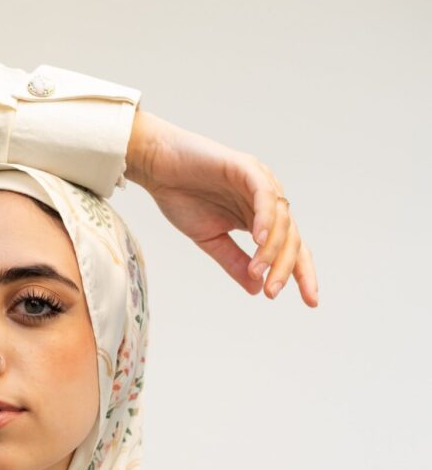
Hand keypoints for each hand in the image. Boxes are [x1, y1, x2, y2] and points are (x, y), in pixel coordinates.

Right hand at [125, 109, 317, 306]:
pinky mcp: (246, 168)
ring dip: (272, 249)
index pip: (289, 248)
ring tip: (258, 271)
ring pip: (281, 220)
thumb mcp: (210, 239)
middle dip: (286, 268)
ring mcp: (259, 182)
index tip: (311, 302)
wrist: (158, 167)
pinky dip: (265, 218)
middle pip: (291, 238)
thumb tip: (257, 288)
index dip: (302, 273)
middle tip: (272, 292)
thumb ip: (234, 262)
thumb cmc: (182, 197)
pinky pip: (264, 196)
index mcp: (259, 217)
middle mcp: (266, 200)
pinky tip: (259, 240)